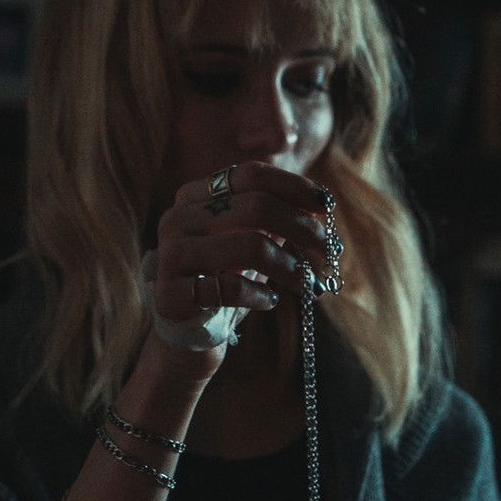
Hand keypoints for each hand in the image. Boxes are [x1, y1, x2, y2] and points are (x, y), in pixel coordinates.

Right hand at [151, 161, 329, 323]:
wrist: (187, 326)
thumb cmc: (224, 276)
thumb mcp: (248, 239)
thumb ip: (275, 218)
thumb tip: (321, 203)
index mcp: (195, 196)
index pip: (250, 174)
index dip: (293, 185)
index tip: (325, 205)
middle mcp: (177, 218)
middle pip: (257, 207)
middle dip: (303, 227)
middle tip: (329, 249)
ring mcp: (171, 254)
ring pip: (251, 247)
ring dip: (290, 267)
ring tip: (307, 283)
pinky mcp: (171, 293)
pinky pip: (232, 288)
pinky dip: (261, 295)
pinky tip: (270, 301)